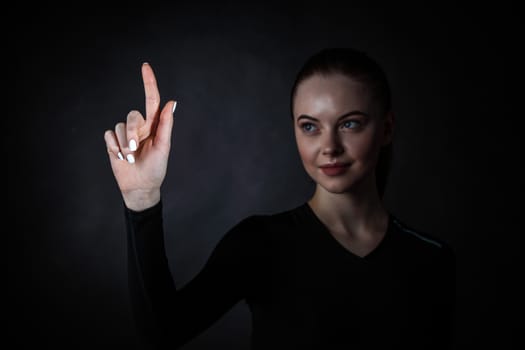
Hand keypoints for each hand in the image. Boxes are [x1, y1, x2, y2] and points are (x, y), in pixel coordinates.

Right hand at [104, 63, 176, 210]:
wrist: (140, 186)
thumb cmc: (156, 168)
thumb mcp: (164, 147)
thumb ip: (166, 125)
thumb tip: (172, 102)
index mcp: (154, 125)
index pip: (151, 99)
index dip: (149, 82)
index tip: (145, 66)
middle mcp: (139, 126)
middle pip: (132, 115)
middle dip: (132, 132)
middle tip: (135, 148)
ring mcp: (125, 133)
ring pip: (119, 126)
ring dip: (124, 144)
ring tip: (130, 157)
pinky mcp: (113, 142)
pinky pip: (108, 135)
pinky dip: (114, 147)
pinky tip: (120, 157)